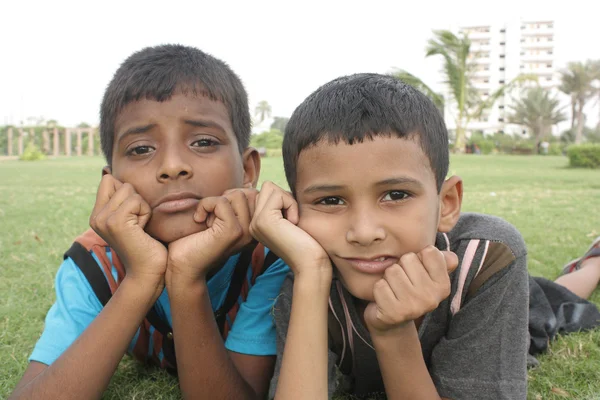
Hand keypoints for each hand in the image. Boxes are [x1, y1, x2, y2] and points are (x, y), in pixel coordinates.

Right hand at [89, 175, 167, 295]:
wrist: (147, 272)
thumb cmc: (147, 245)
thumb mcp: (132, 218)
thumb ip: (123, 200)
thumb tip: (109, 170)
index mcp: (98, 215)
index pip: (108, 180)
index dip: (128, 192)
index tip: (132, 215)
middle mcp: (96, 216)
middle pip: (121, 183)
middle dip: (137, 199)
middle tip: (138, 223)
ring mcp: (103, 219)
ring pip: (129, 190)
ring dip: (142, 207)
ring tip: (140, 227)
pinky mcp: (115, 222)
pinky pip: (136, 201)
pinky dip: (146, 213)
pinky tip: (142, 230)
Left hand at [166, 189, 255, 283]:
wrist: (182, 265)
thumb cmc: (195, 239)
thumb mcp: (220, 216)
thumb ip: (235, 204)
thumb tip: (247, 183)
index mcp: (253, 228)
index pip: (253, 194)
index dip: (231, 197)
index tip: (215, 215)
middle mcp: (253, 231)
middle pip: (247, 192)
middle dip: (224, 198)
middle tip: (211, 217)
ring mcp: (245, 232)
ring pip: (237, 194)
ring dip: (214, 202)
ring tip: (207, 220)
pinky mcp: (233, 231)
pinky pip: (222, 202)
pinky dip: (205, 205)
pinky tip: (199, 220)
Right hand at [250, 181, 330, 280]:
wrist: (310, 264)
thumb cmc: (307, 244)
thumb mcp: (289, 220)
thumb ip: (280, 206)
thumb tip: (279, 187)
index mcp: (257, 223)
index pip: (267, 192)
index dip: (284, 199)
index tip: (292, 221)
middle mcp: (253, 223)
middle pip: (267, 187)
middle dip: (285, 197)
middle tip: (293, 220)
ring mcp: (255, 222)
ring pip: (271, 188)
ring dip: (288, 200)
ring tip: (293, 222)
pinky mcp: (263, 220)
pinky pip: (278, 195)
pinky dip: (291, 205)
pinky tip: (294, 224)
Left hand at [364, 246, 457, 334]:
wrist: (392, 320)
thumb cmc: (409, 289)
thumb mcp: (427, 274)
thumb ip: (439, 261)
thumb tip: (451, 258)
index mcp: (443, 286)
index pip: (429, 252)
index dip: (418, 257)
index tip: (416, 270)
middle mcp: (432, 298)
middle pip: (407, 259)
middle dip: (401, 266)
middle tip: (402, 281)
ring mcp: (413, 307)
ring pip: (392, 271)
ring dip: (388, 277)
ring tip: (394, 289)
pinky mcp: (394, 313)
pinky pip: (380, 286)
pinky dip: (379, 289)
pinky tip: (386, 298)